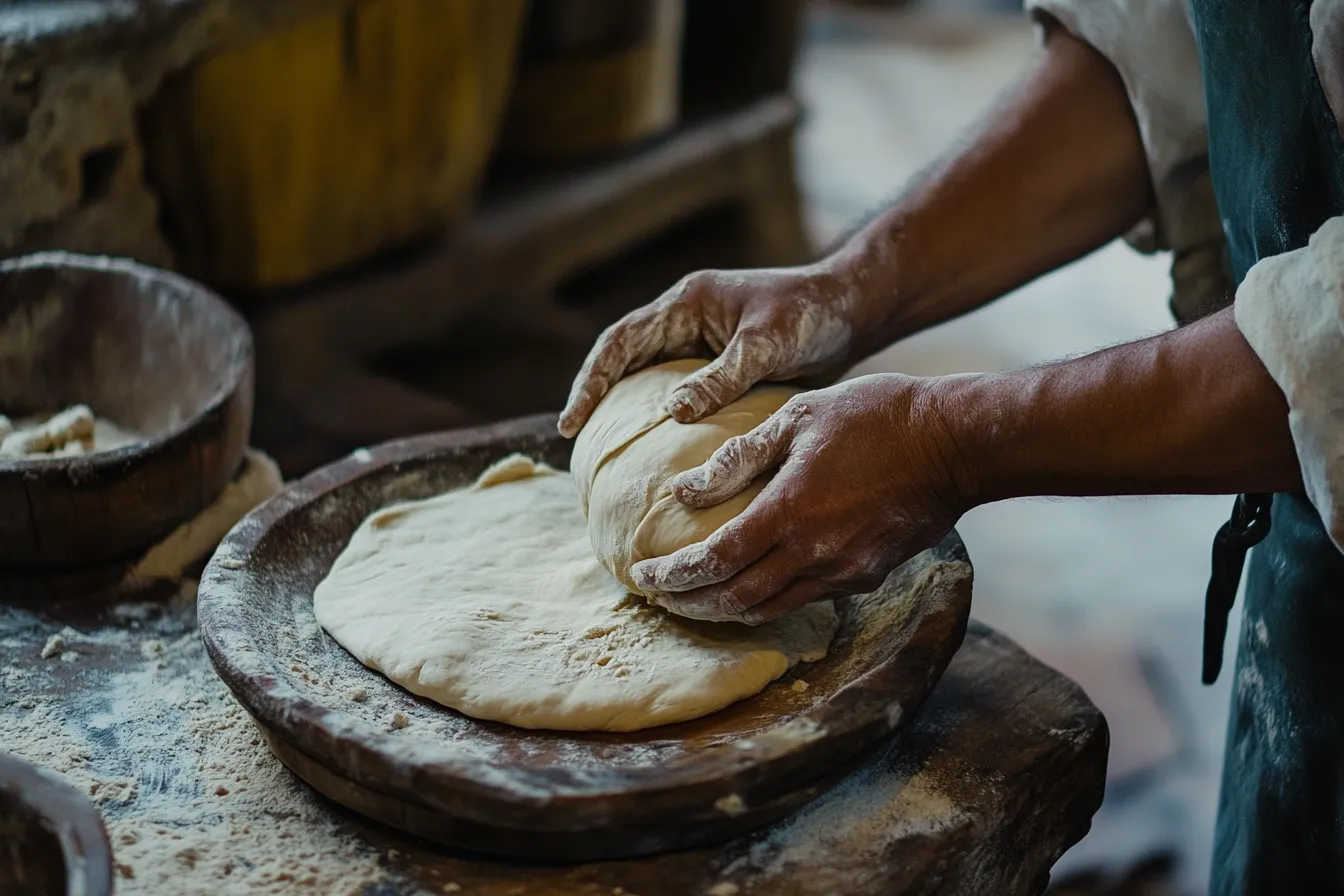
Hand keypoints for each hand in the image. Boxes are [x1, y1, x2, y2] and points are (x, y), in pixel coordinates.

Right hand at [557, 261, 872, 437]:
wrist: (853, 311)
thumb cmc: (812, 317)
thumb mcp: (766, 346)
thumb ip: (722, 377)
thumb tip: (673, 412)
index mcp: (687, 302)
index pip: (621, 341)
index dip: (591, 380)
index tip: (572, 421)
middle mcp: (686, 319)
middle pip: (623, 358)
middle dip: (595, 395)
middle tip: (574, 441)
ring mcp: (702, 342)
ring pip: (647, 376)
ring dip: (624, 407)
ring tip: (604, 450)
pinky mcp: (720, 364)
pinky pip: (678, 392)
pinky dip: (660, 418)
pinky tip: (656, 453)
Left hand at [628, 374, 971, 623]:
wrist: (956, 444)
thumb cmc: (876, 416)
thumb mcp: (798, 417)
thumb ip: (737, 457)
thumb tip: (682, 490)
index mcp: (788, 511)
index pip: (713, 562)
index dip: (672, 577)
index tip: (641, 576)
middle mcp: (812, 553)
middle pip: (734, 599)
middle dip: (690, 604)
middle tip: (659, 598)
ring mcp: (843, 571)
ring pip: (769, 609)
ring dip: (726, 610)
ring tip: (696, 599)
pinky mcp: (866, 576)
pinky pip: (805, 598)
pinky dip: (768, 599)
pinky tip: (753, 583)